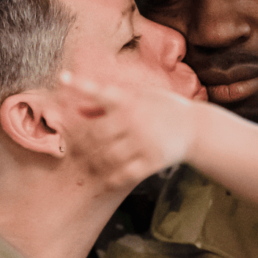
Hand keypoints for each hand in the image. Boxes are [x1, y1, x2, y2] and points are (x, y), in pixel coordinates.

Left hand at [56, 71, 199, 189]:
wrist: (195, 127)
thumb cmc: (161, 108)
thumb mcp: (138, 97)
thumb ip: (108, 102)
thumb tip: (77, 108)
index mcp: (130, 99)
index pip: (100, 91)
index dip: (80, 84)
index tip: (62, 78)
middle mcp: (136, 119)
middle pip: (95, 133)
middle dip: (78, 140)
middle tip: (68, 144)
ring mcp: (144, 141)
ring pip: (107, 156)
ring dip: (92, 161)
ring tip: (85, 163)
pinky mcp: (153, 160)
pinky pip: (125, 173)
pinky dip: (111, 177)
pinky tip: (105, 178)